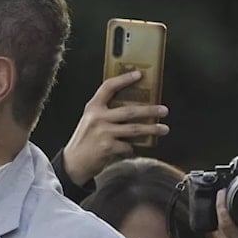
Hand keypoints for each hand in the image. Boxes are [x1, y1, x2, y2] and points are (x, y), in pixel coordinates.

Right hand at [61, 70, 168, 186]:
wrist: (73, 163)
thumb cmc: (85, 141)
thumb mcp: (90, 121)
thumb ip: (106, 113)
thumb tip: (133, 109)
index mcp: (93, 108)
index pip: (108, 87)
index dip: (124, 79)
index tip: (138, 74)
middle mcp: (98, 118)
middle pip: (129, 111)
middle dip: (150, 110)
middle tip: (164, 110)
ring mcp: (103, 133)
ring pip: (134, 129)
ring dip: (152, 129)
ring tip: (164, 129)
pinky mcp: (108, 147)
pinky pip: (128, 146)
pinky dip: (132, 148)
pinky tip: (130, 149)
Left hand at [214, 187, 237, 237]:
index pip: (227, 222)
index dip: (222, 206)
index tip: (222, 193)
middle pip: (218, 222)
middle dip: (219, 206)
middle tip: (222, 194)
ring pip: (214, 225)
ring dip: (218, 213)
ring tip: (222, 201)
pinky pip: (214, 229)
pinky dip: (218, 220)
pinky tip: (222, 213)